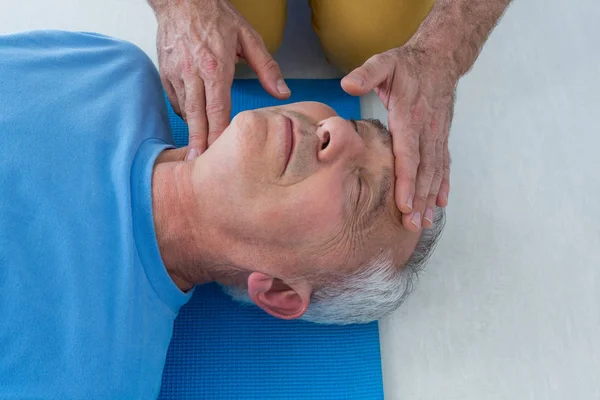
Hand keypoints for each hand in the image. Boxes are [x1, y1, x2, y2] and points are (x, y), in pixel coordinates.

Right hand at [152, 0, 290, 157]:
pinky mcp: (166, 72)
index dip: (219, 133)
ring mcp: (177, 73)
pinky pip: (175, 99)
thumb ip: (267, 67)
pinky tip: (193, 122)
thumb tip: (282, 93)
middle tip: (199, 164)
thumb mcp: (248, 37)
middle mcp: (193, 72)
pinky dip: (184, 113)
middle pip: (197, 116)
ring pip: (184, 110)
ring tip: (193, 155)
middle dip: (199, 142)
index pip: (218, 108)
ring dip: (190, 133)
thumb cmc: (215, 16)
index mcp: (216, 66)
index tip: (221, 153)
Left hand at [341, 45, 456, 231]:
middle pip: (423, 170)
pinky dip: (443, 185)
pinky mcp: (441, 137)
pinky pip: (444, 164)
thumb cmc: (406, 65)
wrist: (440, 59)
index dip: (406, 181)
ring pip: (435, 171)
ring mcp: (437, 134)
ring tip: (425, 223)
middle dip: (418, 200)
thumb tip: (347, 85)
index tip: (404, 205)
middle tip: (412, 226)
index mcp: (410, 115)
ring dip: (430, 198)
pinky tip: (440, 204)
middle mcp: (427, 129)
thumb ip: (366, 74)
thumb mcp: (384, 63)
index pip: (408, 154)